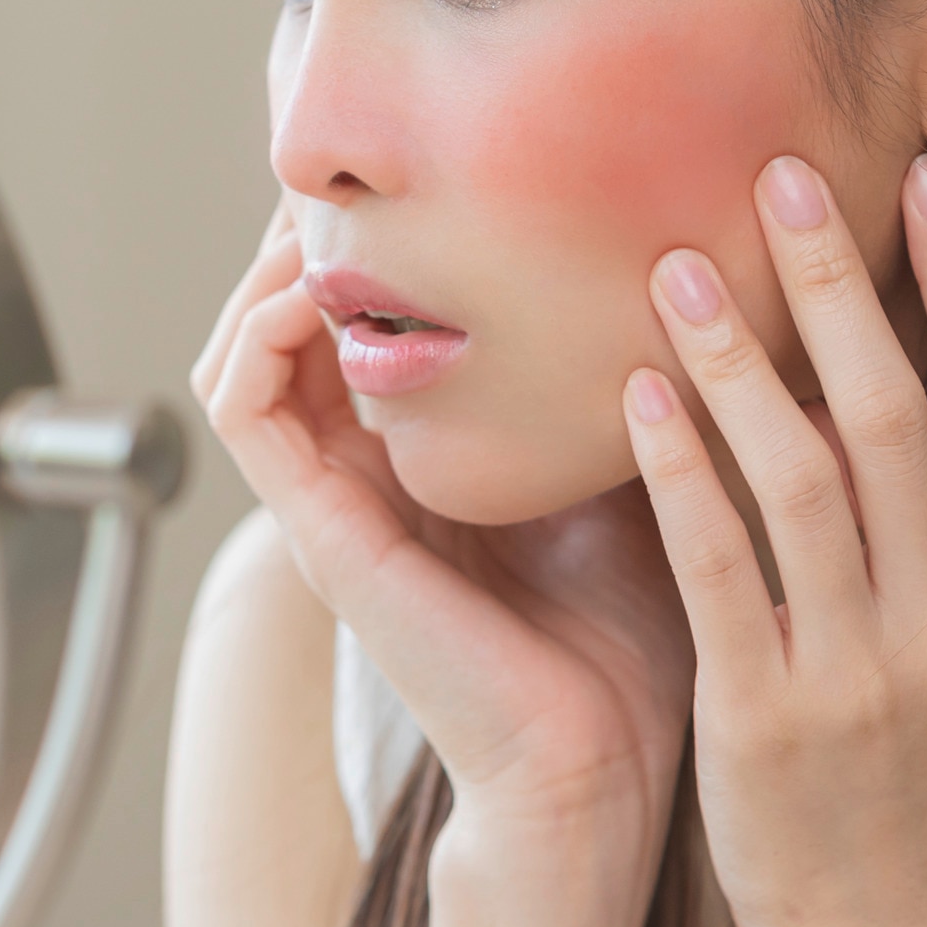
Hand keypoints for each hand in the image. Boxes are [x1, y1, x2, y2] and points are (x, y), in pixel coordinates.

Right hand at [192, 204, 693, 900]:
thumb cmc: (636, 630)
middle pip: (285, 312)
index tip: (431, 160)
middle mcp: (361, 471)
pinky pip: (244, 406)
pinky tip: (324, 286)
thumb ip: (616, 366)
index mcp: (423, 453)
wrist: (604, 767)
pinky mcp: (317, 532)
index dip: (372, 231)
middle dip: (313, 226)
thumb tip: (683, 239)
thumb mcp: (629, 457)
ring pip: (243, 345)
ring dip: (272, 264)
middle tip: (373, 162)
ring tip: (335, 209)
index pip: (360, 312)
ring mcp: (329, 503)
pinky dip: (261, 329)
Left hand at [621, 154, 926, 926]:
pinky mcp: (771, 717)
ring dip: (740, 359)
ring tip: (681, 264)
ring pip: (803, 474)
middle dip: (842, 281)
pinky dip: (681, 473)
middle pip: (897, 411)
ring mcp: (868, 669)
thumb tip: (893, 364)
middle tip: (781, 172)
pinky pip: (720, 568)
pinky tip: (635, 396)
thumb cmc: (917, 773)